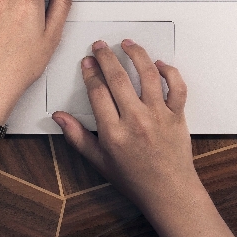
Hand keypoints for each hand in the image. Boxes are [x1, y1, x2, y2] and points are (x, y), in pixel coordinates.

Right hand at [52, 39, 199, 217]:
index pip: (97, 92)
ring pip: (147, 75)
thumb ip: (77, 137)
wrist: (169, 192)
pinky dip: (169, 71)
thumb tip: (59, 117)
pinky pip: (176, 87)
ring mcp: (158, 116)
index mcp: (113, 133)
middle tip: (100, 46)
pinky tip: (158, 64)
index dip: (90, 73)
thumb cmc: (135, 179)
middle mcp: (136, 121)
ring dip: (136, 54)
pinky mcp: (177, 115)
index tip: (87, 62)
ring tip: (127, 44)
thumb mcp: (99, 161)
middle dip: (106, 57)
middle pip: (118, 78)